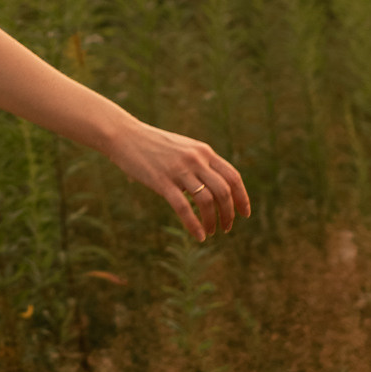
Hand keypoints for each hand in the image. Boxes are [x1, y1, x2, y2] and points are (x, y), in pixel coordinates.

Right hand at [106, 120, 249, 242]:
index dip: (242, 197)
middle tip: (226, 228)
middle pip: (224, 191)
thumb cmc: (153, 144)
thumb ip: (199, 161)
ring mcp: (179, 170)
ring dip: (213, 221)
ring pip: (207, 201)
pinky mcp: (162, 181)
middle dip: (229, 214)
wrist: (125, 135)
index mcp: (203, 151)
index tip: (245, 214)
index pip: (233, 176)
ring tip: (212, 232)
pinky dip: (194, 225)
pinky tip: (199, 236)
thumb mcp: (183, 148)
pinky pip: (184, 208)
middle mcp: (196, 159)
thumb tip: (214, 182)